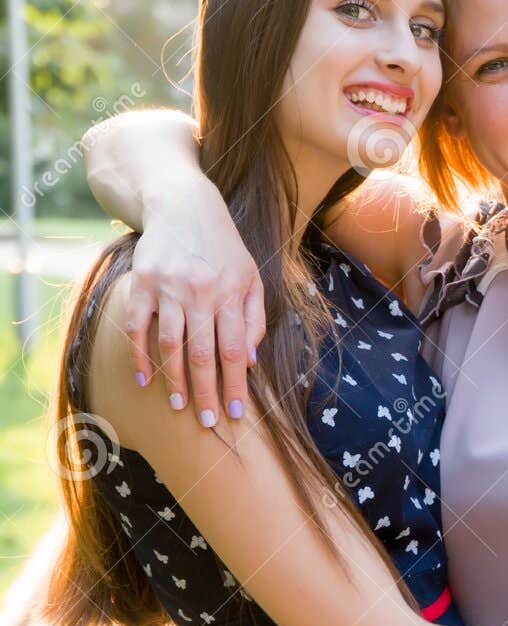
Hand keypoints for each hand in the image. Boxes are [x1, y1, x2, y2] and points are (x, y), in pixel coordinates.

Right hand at [126, 176, 265, 424]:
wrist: (181, 204)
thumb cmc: (222, 247)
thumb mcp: (250, 276)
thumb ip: (253, 319)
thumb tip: (249, 361)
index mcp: (230, 293)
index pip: (234, 349)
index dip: (234, 384)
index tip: (235, 412)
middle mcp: (200, 292)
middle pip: (203, 354)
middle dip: (206, 392)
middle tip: (207, 422)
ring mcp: (168, 287)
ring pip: (170, 344)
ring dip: (174, 380)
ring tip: (180, 406)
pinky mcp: (142, 283)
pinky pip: (137, 326)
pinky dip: (140, 354)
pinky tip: (146, 379)